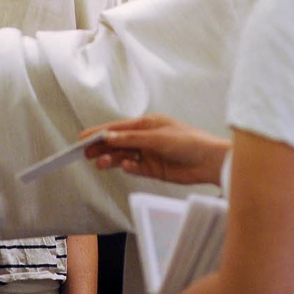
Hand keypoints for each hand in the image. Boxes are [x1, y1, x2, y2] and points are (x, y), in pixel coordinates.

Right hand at [81, 114, 229, 185]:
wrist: (210, 162)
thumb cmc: (189, 142)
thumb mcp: (158, 138)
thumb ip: (132, 139)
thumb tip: (109, 137)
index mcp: (146, 124)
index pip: (117, 128)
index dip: (99, 132)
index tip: (83, 138)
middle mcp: (145, 138)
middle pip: (117, 143)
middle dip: (101, 147)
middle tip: (85, 153)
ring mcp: (148, 154)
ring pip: (123, 156)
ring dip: (112, 159)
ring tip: (101, 163)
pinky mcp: (153, 169)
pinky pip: (135, 168)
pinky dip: (128, 168)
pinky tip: (126, 167)